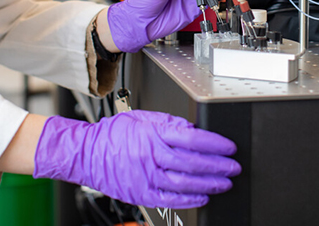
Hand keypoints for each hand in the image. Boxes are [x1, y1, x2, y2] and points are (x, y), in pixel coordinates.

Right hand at [33, 110, 240, 208]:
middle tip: (233, 167)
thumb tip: (192, 128)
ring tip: (224, 184)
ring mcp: (146, 177)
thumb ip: (168, 122)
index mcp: (154, 134)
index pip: (193, 139)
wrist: (85, 153)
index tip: (229, 147)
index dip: (215, 144)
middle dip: (218, 166)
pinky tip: (202, 197)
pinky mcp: (141, 193)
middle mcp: (152, 155)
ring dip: (209, 184)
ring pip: (184, 183)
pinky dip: (189, 200)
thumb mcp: (142, 118)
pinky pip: (170, 200)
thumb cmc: (111, 135)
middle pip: (193, 162)